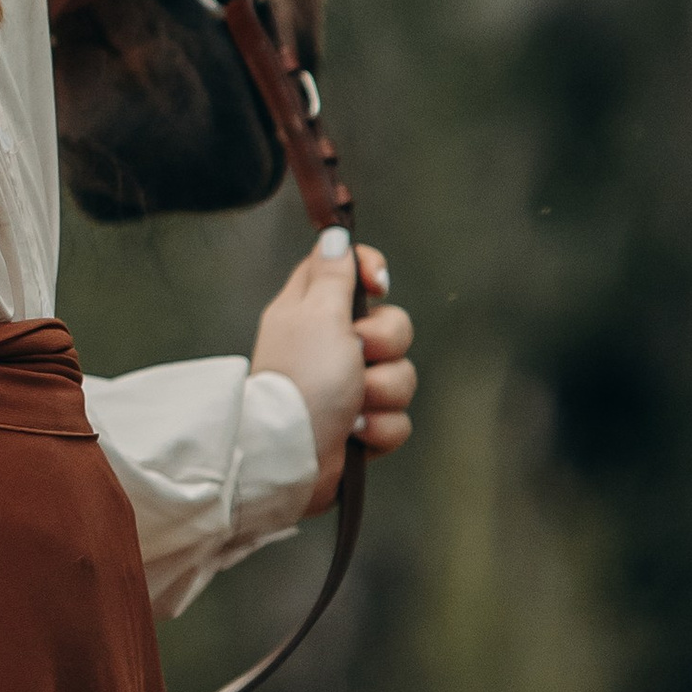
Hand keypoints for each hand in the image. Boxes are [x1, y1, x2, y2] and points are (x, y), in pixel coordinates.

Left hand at [250, 231, 416, 508]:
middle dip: (386, 345)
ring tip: (352, 407)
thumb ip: (332, 274)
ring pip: (401, 374)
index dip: (371, 272)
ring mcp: (347, 387)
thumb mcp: (317, 315)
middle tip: (357, 356)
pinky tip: (355, 434)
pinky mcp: (361, 425)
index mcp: (312, 309)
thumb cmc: (302, 379)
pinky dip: (380, 428)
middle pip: (392, 325)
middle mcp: (331, 345)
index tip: (378, 285)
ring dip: (382, 393)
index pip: (349, 269)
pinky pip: (398, 418)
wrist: (291, 458)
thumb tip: (335, 234)